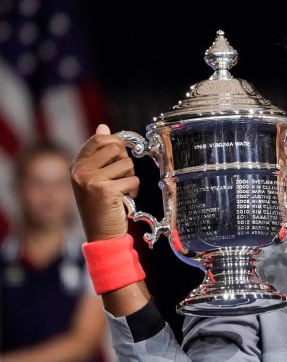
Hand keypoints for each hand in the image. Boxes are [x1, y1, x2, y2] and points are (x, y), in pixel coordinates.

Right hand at [70, 124, 138, 240]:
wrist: (101, 234)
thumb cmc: (102, 206)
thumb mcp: (95, 178)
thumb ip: (99, 153)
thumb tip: (103, 126)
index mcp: (77, 165)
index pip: (99, 139)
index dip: (116, 144)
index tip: (120, 156)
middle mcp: (80, 170)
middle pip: (115, 148)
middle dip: (124, 162)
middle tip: (120, 179)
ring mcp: (91, 180)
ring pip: (126, 164)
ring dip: (130, 177)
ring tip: (121, 190)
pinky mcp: (105, 190)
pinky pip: (132, 179)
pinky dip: (134, 189)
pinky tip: (125, 199)